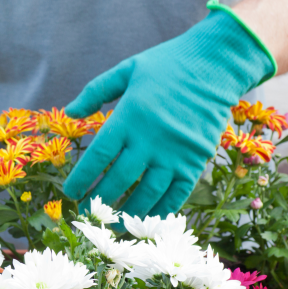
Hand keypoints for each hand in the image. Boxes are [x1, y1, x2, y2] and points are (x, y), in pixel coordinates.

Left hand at [63, 1, 275, 218]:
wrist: (217, 64)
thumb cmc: (167, 65)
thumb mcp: (127, 69)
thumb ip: (95, 91)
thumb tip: (70, 113)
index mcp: (129, 117)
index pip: (98, 156)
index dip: (82, 178)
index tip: (70, 193)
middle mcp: (150, 139)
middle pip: (120, 179)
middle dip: (101, 199)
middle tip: (90, 213)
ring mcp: (175, 153)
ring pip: (148, 193)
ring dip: (129, 212)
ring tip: (115, 224)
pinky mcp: (196, 160)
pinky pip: (177, 193)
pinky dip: (162, 211)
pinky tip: (149, 221)